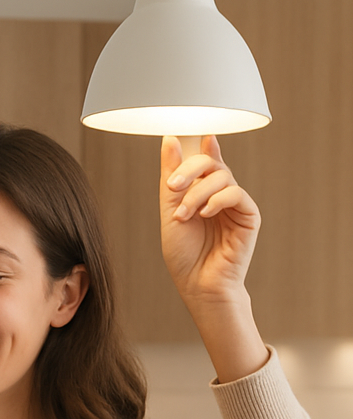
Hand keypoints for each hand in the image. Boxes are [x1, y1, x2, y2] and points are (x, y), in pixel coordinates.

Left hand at [160, 134, 260, 304]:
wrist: (198, 285)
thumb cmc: (183, 254)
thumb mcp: (169, 211)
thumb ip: (171, 177)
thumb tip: (170, 139)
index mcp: (201, 191)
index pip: (200, 159)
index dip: (193, 144)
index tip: (179, 133)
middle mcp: (219, 194)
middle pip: (210, 162)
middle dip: (189, 169)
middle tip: (172, 186)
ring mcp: (235, 204)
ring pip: (221, 176)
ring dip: (197, 193)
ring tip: (183, 215)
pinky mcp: (249, 215)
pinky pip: (236, 193)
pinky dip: (217, 200)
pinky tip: (204, 214)